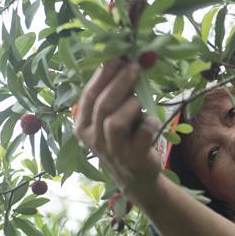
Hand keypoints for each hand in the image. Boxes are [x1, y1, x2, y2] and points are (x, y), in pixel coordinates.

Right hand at [73, 58, 162, 201]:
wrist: (135, 176)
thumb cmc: (123, 140)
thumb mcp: (111, 119)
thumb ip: (114, 97)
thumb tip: (127, 62)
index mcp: (83, 126)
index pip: (89, 96)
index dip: (102, 75)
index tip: (116, 58)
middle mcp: (93, 139)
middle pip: (102, 106)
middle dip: (119, 83)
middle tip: (134, 67)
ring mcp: (113, 150)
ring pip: (115, 122)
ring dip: (130, 105)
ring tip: (140, 100)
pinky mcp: (133, 158)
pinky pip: (141, 134)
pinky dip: (149, 123)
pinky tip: (151, 121)